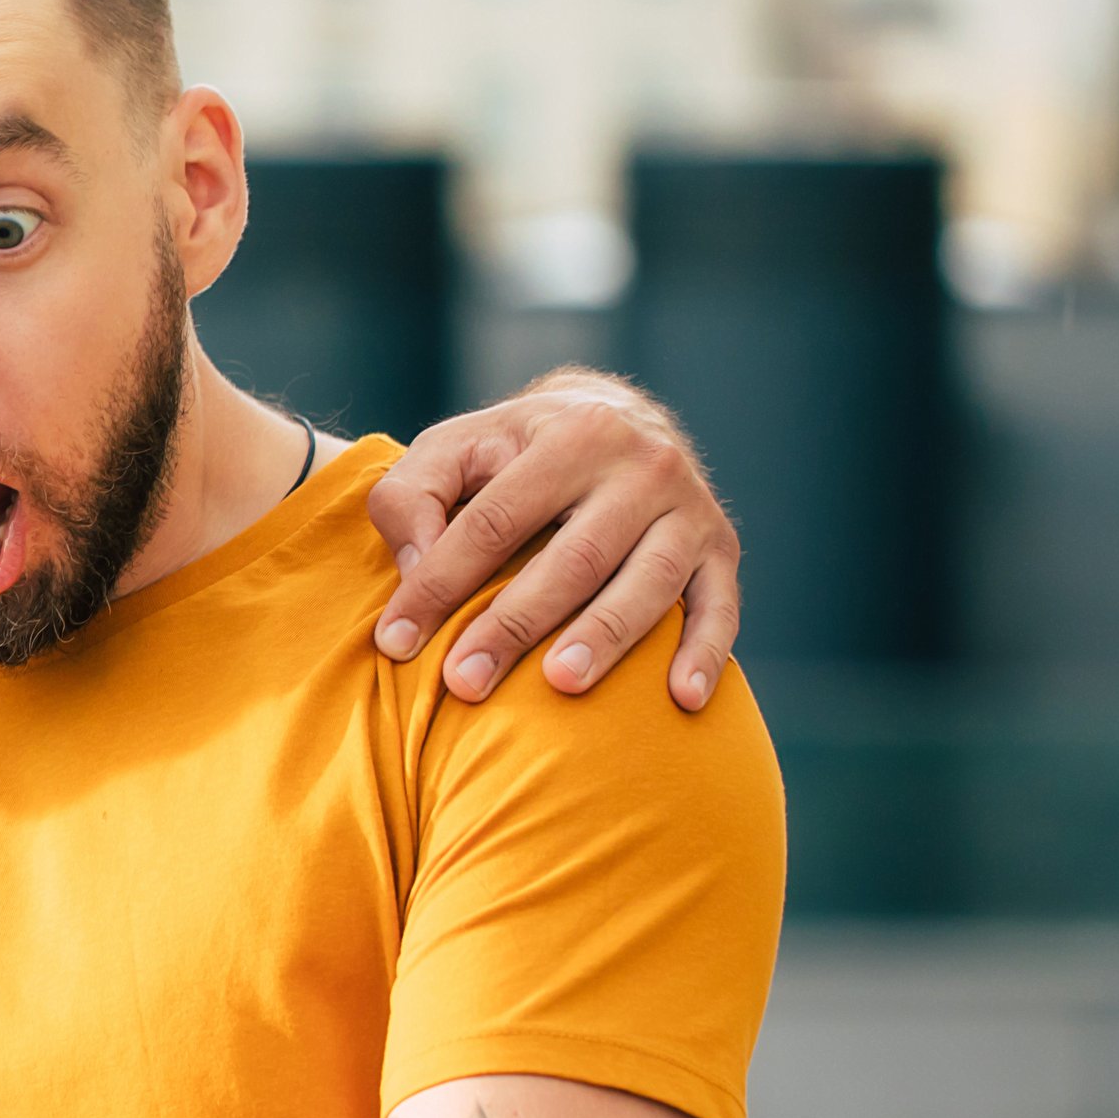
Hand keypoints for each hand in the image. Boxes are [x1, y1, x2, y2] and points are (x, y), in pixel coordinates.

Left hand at [366, 368, 740, 709]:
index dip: (440, 583)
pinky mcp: (722, 549)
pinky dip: (705, 653)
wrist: (614, 417)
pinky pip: (720, 607)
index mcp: (570, 434)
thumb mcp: (453, 449)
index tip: (396, 643)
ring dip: (605, 637)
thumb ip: (411, 497)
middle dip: (515, 625)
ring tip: (559, 685)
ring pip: (649, 583)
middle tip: (465, 683)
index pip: (495, 520)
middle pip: (575, 557)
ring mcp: (690, 509)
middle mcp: (641, 465)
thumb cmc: (512, 454)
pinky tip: (680, 700)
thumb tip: (415, 569)